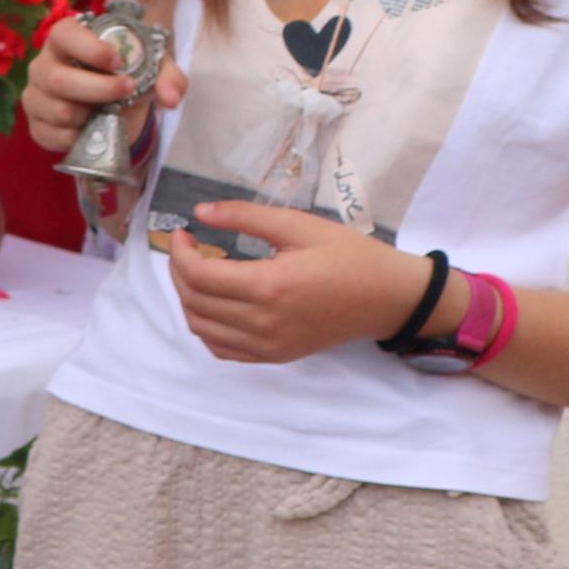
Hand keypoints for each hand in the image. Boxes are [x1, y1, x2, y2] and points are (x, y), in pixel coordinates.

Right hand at [20, 8, 183, 158]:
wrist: (110, 100)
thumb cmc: (124, 73)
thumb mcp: (152, 68)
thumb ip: (167, 77)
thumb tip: (171, 98)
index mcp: (66, 40)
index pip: (64, 34)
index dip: (89, 47)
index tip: (117, 61)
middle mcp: (43, 65)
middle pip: (58, 78)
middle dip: (98, 89)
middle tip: (127, 91)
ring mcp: (35, 95)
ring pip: (57, 110)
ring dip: (88, 116)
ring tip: (105, 112)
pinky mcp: (35, 123)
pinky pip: (47, 135)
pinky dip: (74, 137)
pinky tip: (89, 130)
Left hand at [164, 203, 432, 363]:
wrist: (389, 298)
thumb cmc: (350, 256)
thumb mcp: (300, 225)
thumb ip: (246, 216)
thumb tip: (201, 212)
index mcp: (269, 287)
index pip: (198, 276)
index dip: (180, 252)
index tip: (183, 233)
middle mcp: (263, 323)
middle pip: (194, 302)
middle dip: (179, 272)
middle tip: (188, 249)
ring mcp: (269, 345)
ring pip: (202, 328)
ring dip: (189, 299)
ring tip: (200, 272)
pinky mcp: (276, 356)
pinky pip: (222, 349)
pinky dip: (206, 327)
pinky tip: (215, 303)